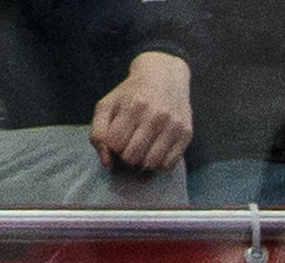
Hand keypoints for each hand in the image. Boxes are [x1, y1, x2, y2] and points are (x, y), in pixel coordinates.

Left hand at [88, 52, 193, 172]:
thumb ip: (98, 133)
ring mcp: (173, 126)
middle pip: (132, 156)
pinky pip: (169, 164)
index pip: (114, 144)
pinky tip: (155, 152)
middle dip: (126, 155)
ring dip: (142, 161)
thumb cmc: (131, 94)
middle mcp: (154, 116)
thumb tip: (106, 162)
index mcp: (132, 107)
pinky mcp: (186, 134)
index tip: (116, 139)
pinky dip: (159, 163)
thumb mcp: (108, 105)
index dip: (112, 146)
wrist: (164, 76)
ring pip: (151, 163)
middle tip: (129, 146)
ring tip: (142, 150)